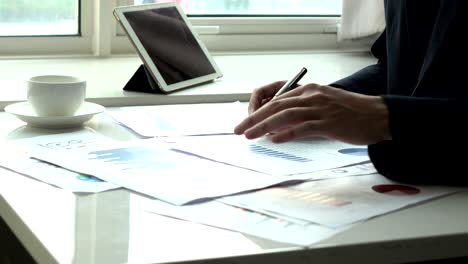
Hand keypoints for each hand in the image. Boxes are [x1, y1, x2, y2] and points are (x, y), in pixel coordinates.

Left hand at [234, 83, 390, 144]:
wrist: (378, 115)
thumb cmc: (350, 113)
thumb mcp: (323, 106)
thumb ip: (301, 114)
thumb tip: (277, 129)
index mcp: (309, 90)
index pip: (277, 99)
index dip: (258, 111)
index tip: (246, 122)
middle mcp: (312, 96)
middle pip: (276, 106)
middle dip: (254, 118)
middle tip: (239, 129)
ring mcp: (321, 109)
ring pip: (285, 115)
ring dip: (264, 126)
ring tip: (250, 135)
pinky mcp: (329, 123)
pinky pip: (303, 127)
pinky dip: (287, 134)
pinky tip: (275, 140)